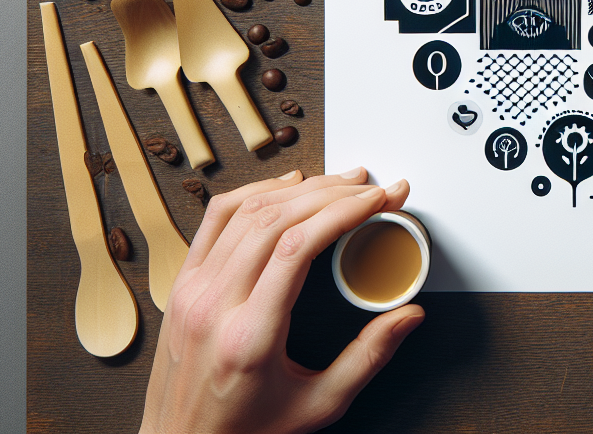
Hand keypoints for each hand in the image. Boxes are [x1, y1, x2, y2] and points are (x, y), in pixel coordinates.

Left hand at [140, 168, 424, 433]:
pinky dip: (254, 193)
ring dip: (299, 189)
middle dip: (333, 193)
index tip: (379, 199)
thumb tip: (409, 316)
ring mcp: (192, 292)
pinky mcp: (182, 284)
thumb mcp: (319, 404)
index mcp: (250, 338)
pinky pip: (215, 220)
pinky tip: (285, 187)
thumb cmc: (247, 430)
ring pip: (246, 212)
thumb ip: (369, 357)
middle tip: (372, 187)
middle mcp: (214, 307)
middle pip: (277, 221)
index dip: (345, 211)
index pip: (298, 247)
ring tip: (340, 183)